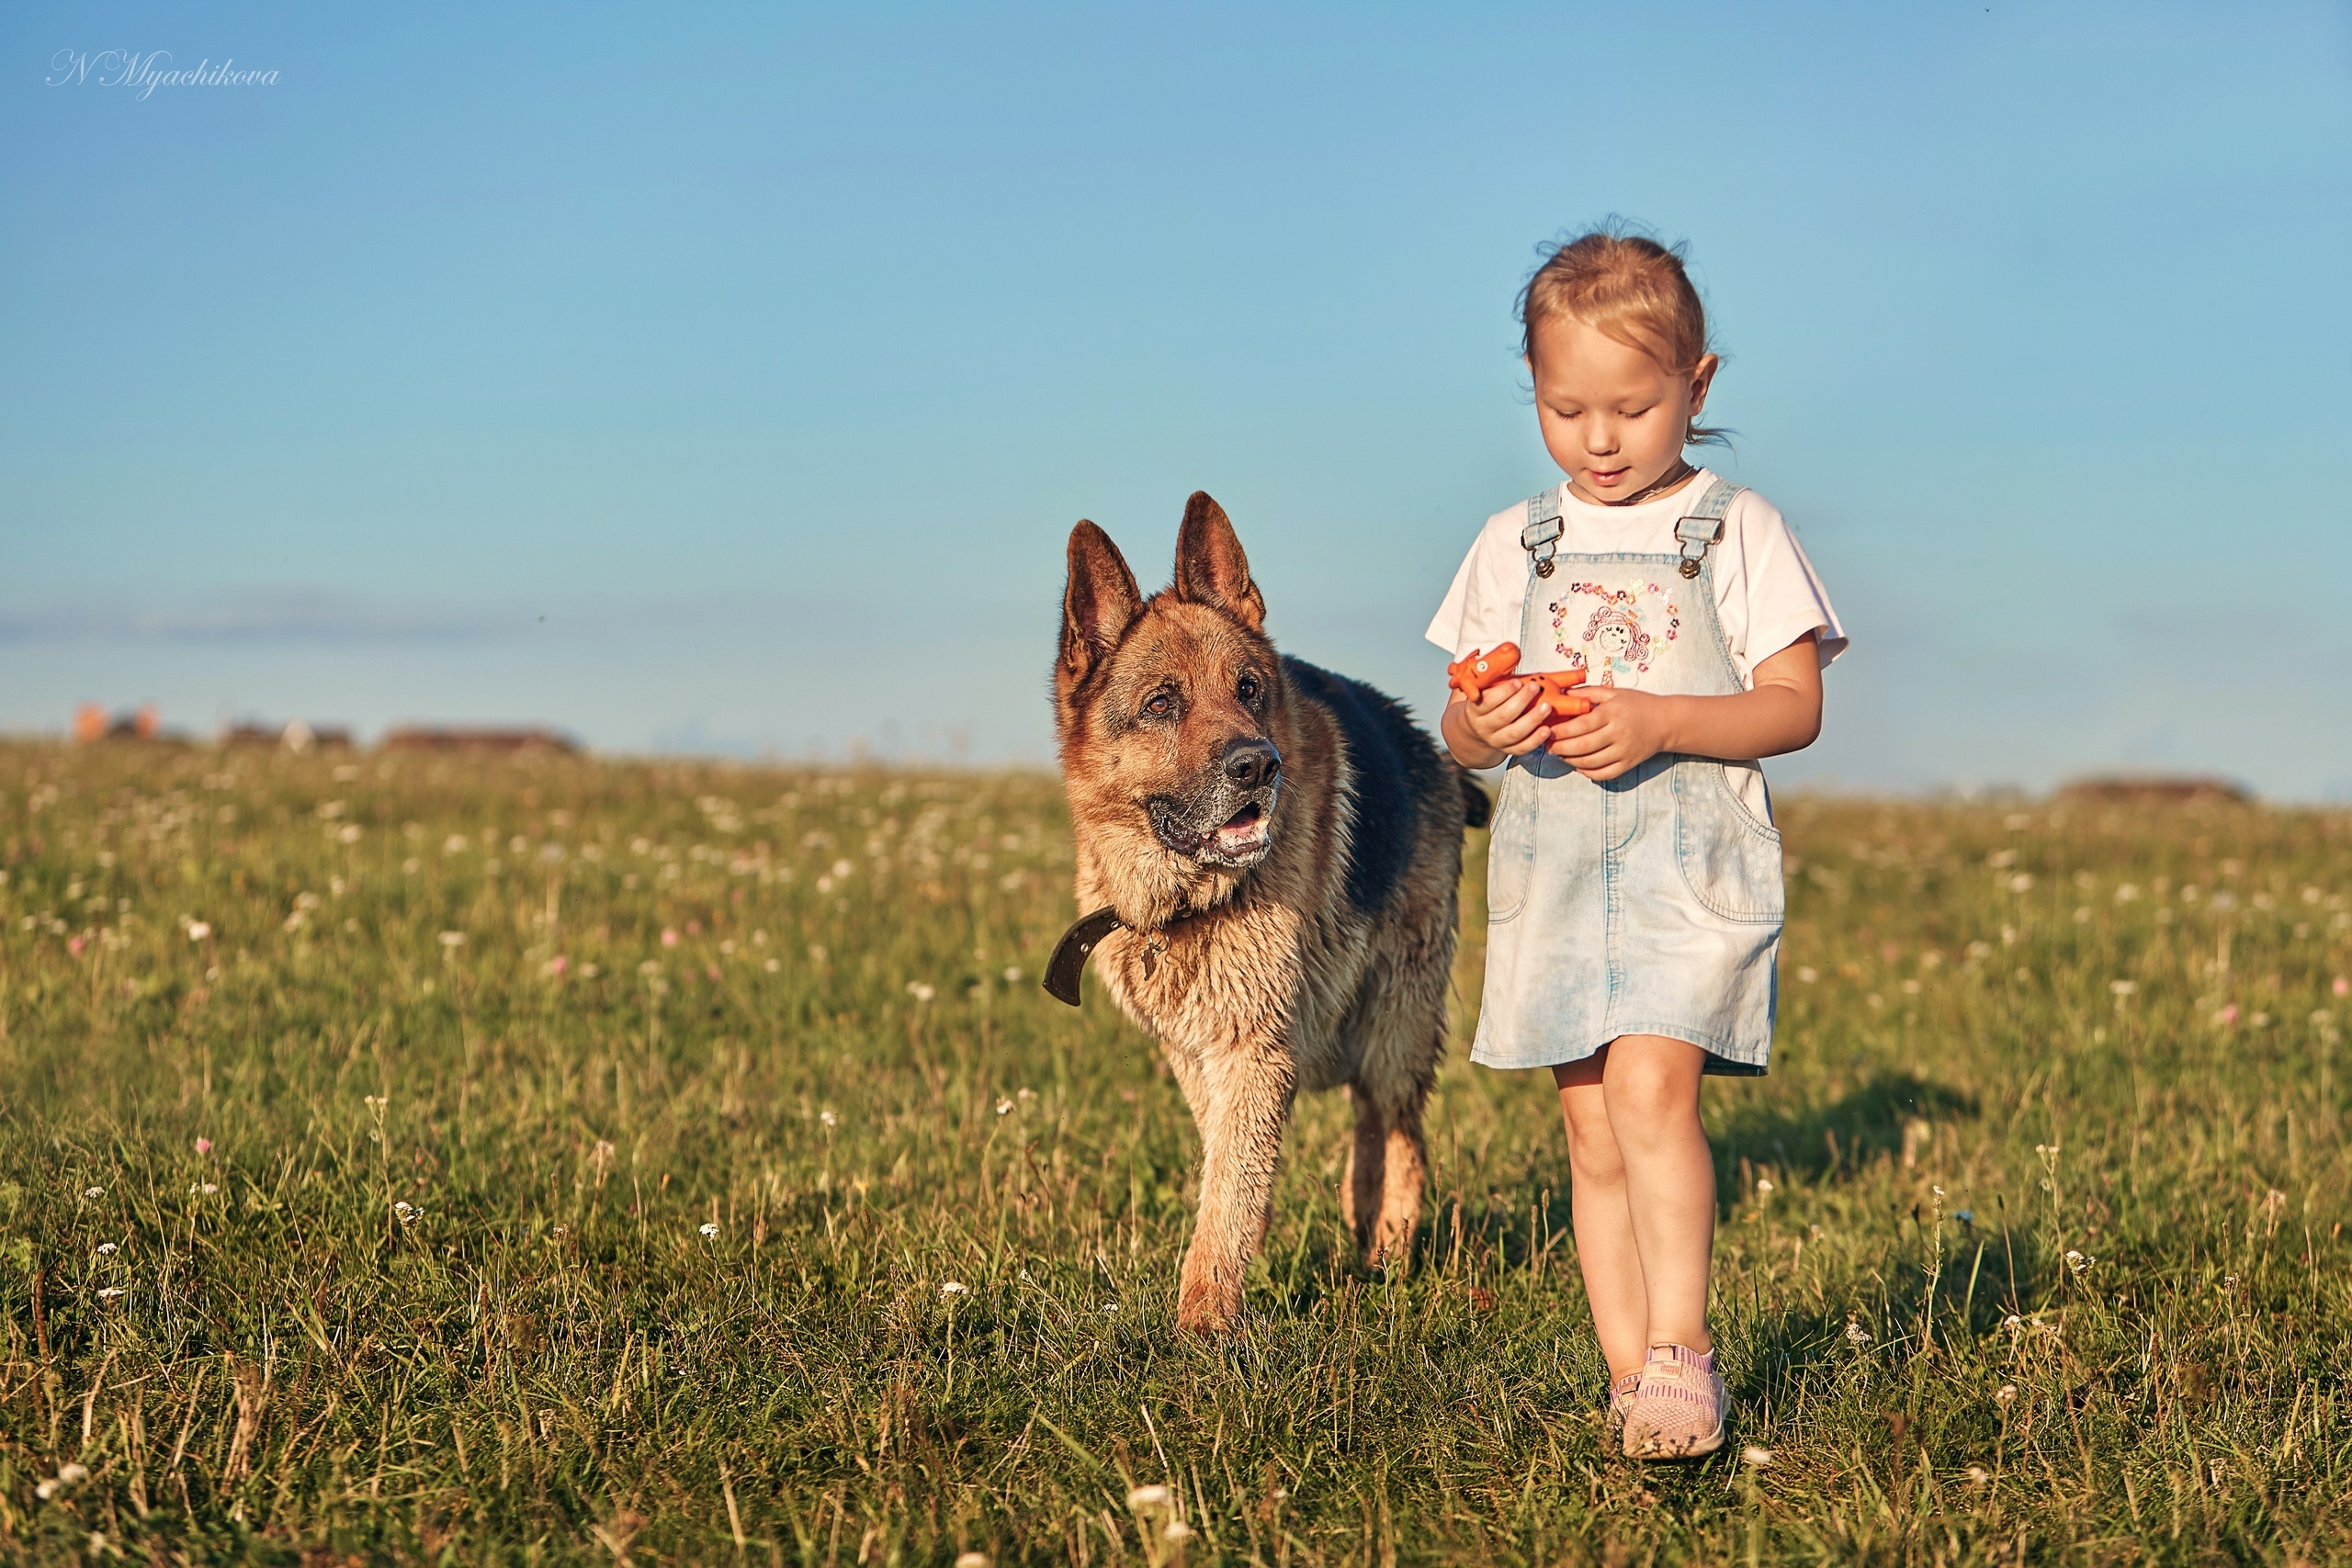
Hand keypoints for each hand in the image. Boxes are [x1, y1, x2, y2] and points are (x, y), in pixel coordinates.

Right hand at [1462, 676, 1557, 756]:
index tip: (1518, 681)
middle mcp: (1484, 726)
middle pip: (1503, 716)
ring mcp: (1496, 740)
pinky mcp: (1508, 750)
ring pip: (1514, 733)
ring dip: (1532, 719)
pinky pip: (1522, 747)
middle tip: (1535, 687)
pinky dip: (1535, 740)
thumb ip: (1495, 675)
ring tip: (1547, 707)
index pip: (1488, 701)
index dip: (1503, 692)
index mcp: (1475, 709)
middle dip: (1521, 701)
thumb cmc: (1487, 703)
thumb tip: (1510, 651)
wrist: (1476, 730)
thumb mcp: (1485, 689)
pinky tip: (1547, 730)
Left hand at [1545, 685, 1669, 779]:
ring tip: (1559, 755)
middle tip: (1547, 746)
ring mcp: (1624, 751)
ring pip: (1591, 762)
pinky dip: (1587, 772)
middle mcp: (1618, 733)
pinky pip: (1604, 774)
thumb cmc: (1638, 704)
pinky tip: (1578, 766)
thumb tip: (1562, 692)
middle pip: (1583, 746)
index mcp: (1612, 713)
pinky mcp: (1628, 764)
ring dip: (1570, 761)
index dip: (1561, 731)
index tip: (1547, 731)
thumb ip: (1588, 693)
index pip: (1581, 725)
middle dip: (1560, 748)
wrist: (1666, 721)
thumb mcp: (1615, 693)